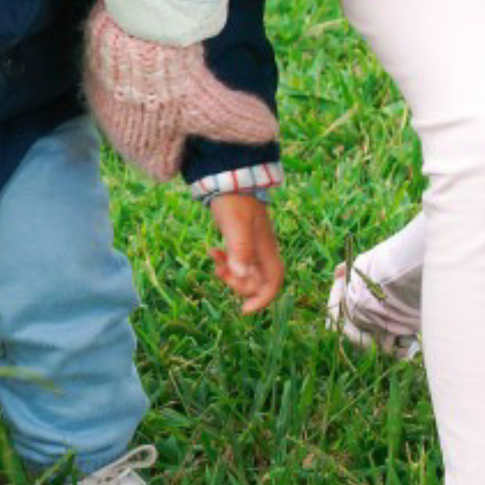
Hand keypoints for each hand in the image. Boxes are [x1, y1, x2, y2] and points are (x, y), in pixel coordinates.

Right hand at [83, 2, 278, 178]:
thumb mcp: (214, 107)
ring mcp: (101, 108)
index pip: (163, 167)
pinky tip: (144, 57)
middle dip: (163, 124)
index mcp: (145, 154)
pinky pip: (112, 86)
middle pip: (145, 139)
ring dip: (144, 100)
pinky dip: (127, 76)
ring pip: (128, 112)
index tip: (195, 127)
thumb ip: (239, 123)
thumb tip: (269, 132)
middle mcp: (117, 139)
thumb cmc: (175, 82)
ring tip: (165, 73)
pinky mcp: (90, 79)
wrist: (133, 35)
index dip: (182, 150)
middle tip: (184, 97)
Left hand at [209, 193, 282, 313]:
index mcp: (265, 248)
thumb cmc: (235, 199)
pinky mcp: (239, 236)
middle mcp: (261, 248)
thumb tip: (240, 276)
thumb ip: (240, 249)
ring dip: (229, 272)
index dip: (262, 298)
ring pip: (243, 270)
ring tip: (214, 259)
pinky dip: (223, 259)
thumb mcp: (236, 224)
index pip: (273, 282)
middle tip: (221, 272)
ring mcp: (250, 242)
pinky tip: (211, 250)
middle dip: (238, 284)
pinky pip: (234, 257)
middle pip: (256, 280)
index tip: (244, 309)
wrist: (228, 174)